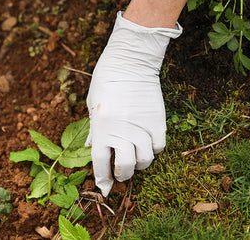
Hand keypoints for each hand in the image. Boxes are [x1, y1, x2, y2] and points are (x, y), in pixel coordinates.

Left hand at [86, 11, 181, 196]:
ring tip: (135, 158)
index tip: (104, 188)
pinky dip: (153, 149)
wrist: (129, 62)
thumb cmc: (106, 82)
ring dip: (139, 164)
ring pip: (145, 160)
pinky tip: (147, 144)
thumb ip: (94, 131)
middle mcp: (121, 130)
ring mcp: (140, 126)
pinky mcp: (157, 120)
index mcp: (101, 127)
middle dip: (122, 175)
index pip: (100, 162)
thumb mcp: (93, 106)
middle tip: (121, 173)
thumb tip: (90, 150)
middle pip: (125, 167)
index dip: (102, 179)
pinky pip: (158, 146)